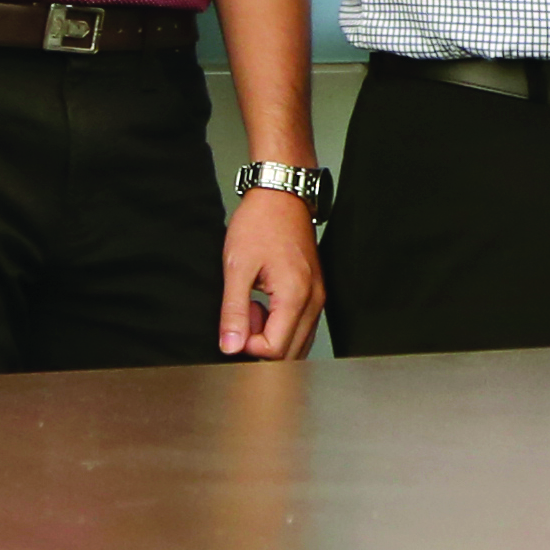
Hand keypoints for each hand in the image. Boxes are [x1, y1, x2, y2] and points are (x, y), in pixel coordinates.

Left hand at [220, 186, 324, 358]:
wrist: (281, 196)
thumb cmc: (261, 223)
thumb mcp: (237, 267)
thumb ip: (233, 311)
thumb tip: (230, 347)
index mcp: (295, 296)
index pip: (275, 351)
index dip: (249, 346)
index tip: (235, 323)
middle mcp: (314, 301)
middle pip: (289, 354)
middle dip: (261, 344)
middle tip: (243, 314)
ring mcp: (318, 298)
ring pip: (297, 343)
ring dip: (271, 336)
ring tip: (253, 306)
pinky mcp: (315, 293)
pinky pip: (300, 326)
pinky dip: (280, 325)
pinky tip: (264, 304)